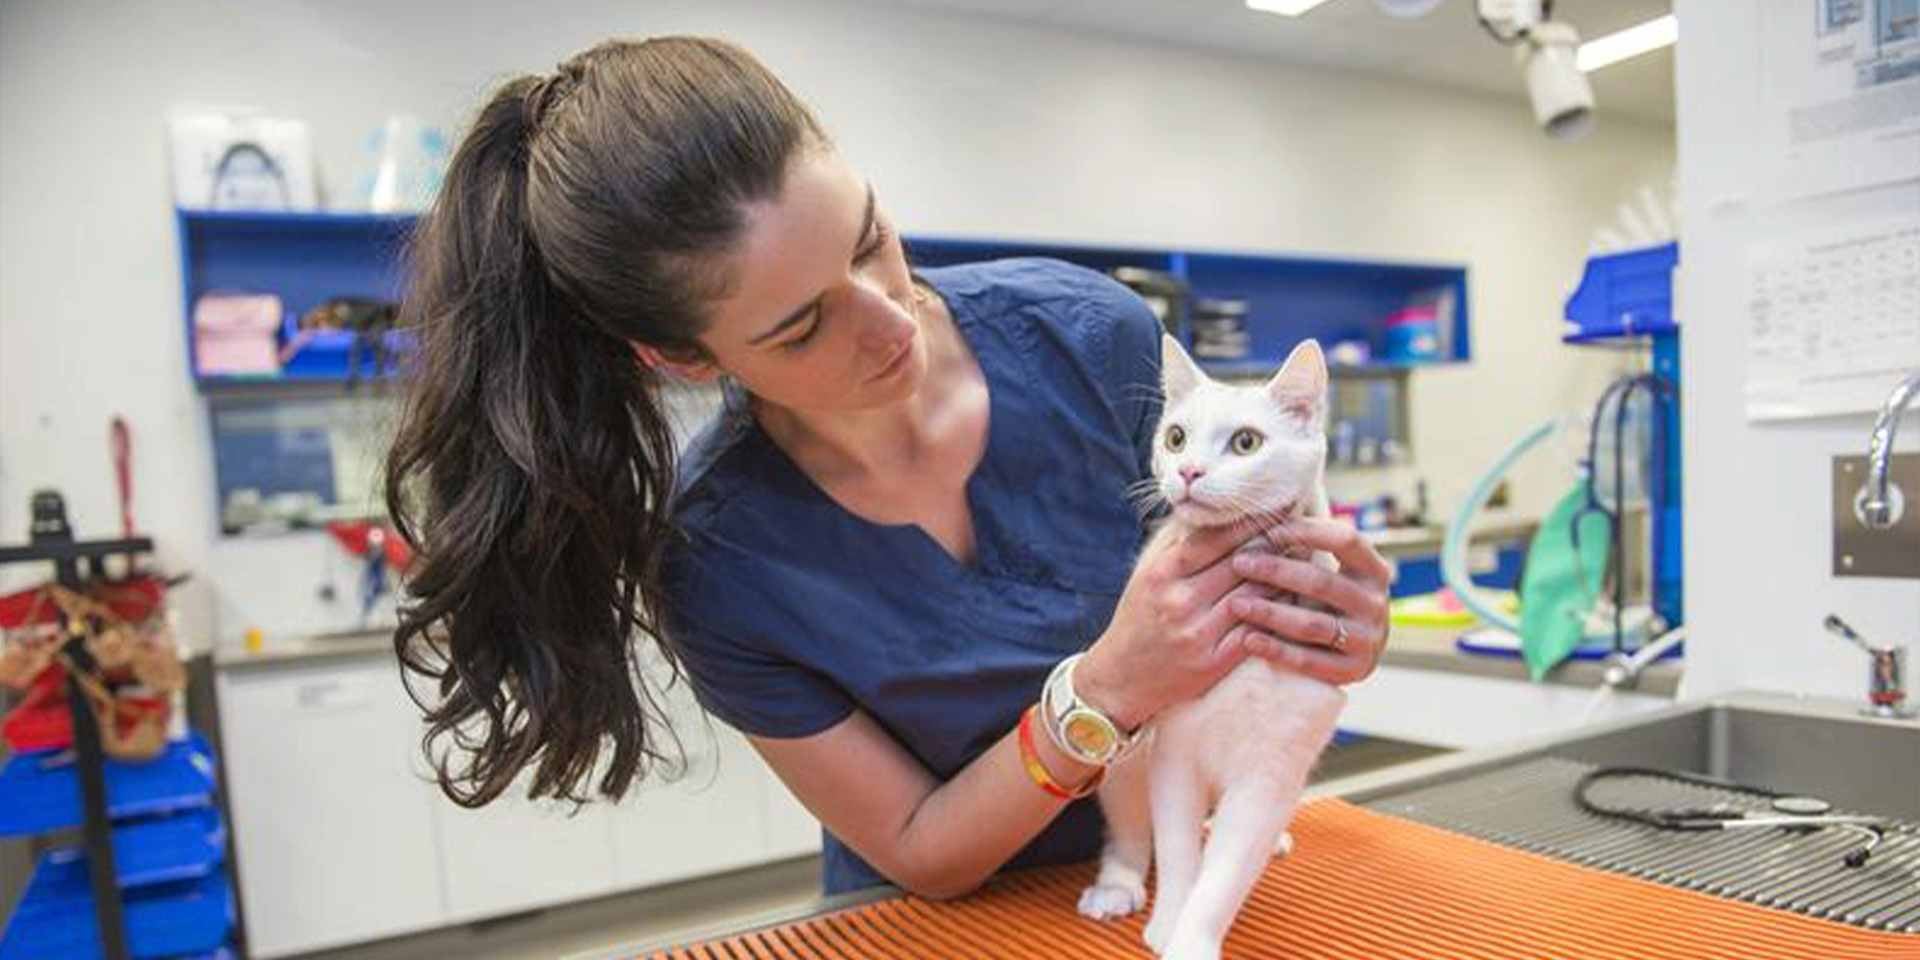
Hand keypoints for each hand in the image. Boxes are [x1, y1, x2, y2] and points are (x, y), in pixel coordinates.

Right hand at [1076, 521, 1277, 729]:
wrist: (1122, 675)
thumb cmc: (1139, 615)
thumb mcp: (1146, 571)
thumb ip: (1176, 539)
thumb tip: (1210, 507)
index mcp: (1162, 574)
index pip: (1213, 538)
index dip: (1245, 522)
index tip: (1269, 507)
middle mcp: (1180, 602)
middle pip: (1239, 564)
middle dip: (1271, 544)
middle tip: (1296, 529)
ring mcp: (1198, 635)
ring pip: (1254, 595)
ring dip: (1281, 576)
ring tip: (1301, 558)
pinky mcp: (1214, 662)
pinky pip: (1256, 630)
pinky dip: (1277, 611)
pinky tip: (1291, 597)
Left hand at [1225, 517, 1392, 685]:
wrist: (1356, 654)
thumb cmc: (1330, 601)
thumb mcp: (1333, 571)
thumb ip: (1310, 548)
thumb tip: (1264, 516)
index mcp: (1374, 571)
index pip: (1346, 540)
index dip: (1308, 532)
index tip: (1270, 532)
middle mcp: (1376, 604)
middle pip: (1322, 582)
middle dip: (1276, 571)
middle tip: (1239, 563)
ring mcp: (1367, 640)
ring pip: (1312, 624)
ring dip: (1270, 612)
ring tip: (1236, 604)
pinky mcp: (1352, 671)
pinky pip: (1309, 660)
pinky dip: (1276, 649)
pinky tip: (1248, 639)